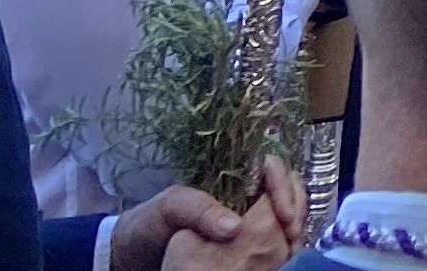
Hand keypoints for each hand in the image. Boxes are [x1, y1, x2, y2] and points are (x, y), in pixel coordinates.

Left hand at [114, 158, 303, 270]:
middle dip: (296, 208)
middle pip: (287, 191)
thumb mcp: (169, 207)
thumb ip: (199, 209)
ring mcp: (246, 223)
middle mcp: (244, 198)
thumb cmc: (149, 224)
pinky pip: (273, 241)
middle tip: (292, 235)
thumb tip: (235, 227)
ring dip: (295, 228)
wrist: (131, 258)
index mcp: (230, 180)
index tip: (285, 216)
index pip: (272, 167)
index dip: (284, 186)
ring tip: (291, 247)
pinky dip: (283, 246)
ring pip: (286, 215)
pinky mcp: (242, 247)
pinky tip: (283, 256)